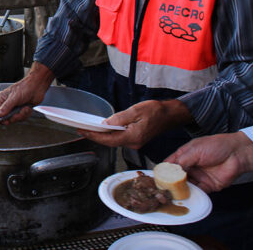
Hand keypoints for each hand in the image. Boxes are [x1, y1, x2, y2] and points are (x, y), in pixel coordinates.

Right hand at [0, 62, 54, 122]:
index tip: (6, 120)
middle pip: (5, 118)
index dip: (0, 117)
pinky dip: (26, 114)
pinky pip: (21, 118)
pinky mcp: (21, 110)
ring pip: (14, 119)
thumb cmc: (25, 88)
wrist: (37, 86)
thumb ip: (6, 107)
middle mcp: (7, 104)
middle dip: (13, 117)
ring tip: (25, 108)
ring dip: (21, 115)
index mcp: (2, 99)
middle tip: (18, 114)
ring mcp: (14, 108)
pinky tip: (28, 107)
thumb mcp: (14, 98)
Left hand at [78, 99, 192, 148]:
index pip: (108, 139)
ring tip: (89, 129)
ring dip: (102, 136)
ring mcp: (135, 143)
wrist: (171, 115)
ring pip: (114, 141)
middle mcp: (133, 143)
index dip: (94, 136)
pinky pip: (120, 138)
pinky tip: (104, 129)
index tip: (82, 132)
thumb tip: (106, 124)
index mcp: (133, 137)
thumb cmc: (156, 111)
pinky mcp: (136, 139)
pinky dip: (110, 134)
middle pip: (109, 142)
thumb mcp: (136, 110)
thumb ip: (120, 118)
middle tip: (81, 130)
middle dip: (95, 137)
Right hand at [165, 132, 252, 192]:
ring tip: (173, 194)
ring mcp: (199, 176)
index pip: (170, 164)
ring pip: (186, 185)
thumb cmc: (216, 146)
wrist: (237, 154)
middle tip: (163, 189)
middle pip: (176, 176)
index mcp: (185, 155)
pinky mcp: (208, 185)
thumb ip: (181, 161)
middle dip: (170, 182)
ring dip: (180, 190)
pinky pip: (198, 191)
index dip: (163, 170)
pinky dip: (192, 194)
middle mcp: (190, 166)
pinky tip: (186, 196)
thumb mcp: (194, 151)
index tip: (156, 178)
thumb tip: (170, 171)